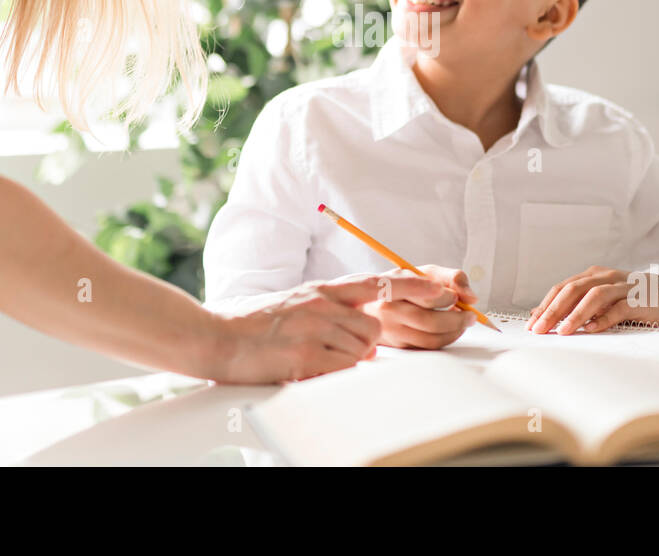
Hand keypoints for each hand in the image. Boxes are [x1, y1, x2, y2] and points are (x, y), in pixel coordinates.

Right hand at [206, 274, 440, 383]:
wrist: (216, 336)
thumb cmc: (254, 324)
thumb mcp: (297, 304)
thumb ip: (330, 310)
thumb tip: (363, 333)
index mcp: (321, 290)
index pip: (377, 284)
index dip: (413, 287)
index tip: (442, 290)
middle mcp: (322, 303)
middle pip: (374, 328)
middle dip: (364, 345)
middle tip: (333, 350)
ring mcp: (314, 328)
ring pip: (361, 350)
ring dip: (345, 360)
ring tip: (312, 358)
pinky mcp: (305, 354)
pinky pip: (342, 368)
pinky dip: (331, 373)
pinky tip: (306, 368)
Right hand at [364, 265, 478, 349]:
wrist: (374, 301)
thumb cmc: (405, 285)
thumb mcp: (425, 272)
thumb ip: (452, 277)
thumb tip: (471, 298)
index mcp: (394, 287)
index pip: (425, 295)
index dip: (447, 297)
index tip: (456, 296)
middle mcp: (389, 310)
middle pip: (430, 322)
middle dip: (457, 320)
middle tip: (470, 315)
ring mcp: (391, 331)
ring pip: (430, 339)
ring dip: (454, 332)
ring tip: (463, 322)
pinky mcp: (397, 345)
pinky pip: (426, 348)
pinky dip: (444, 340)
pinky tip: (449, 329)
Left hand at [527, 266, 658, 335]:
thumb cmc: (632, 299)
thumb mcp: (601, 299)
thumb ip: (575, 304)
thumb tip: (540, 314)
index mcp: (593, 276)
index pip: (562, 288)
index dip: (545, 305)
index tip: (531, 324)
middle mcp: (605, 277)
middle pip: (573, 290)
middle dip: (553, 310)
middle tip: (539, 329)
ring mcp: (623, 286)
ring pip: (594, 295)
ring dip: (576, 314)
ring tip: (562, 332)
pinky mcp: (639, 299)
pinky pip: (619, 308)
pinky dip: (604, 318)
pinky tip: (592, 329)